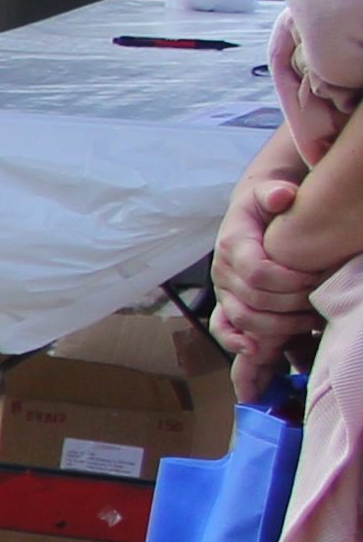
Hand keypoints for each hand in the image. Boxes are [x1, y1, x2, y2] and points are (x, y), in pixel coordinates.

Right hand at [218, 172, 322, 339]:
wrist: (249, 213)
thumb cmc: (265, 205)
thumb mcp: (269, 191)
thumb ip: (273, 192)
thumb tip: (281, 196)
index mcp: (232, 244)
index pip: (257, 273)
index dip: (289, 281)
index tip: (316, 277)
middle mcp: (222, 270)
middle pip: (254, 300)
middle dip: (291, 304)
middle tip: (319, 297)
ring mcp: (223, 290)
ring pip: (244, 319)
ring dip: (278, 326)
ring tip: (309, 320)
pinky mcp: (226, 303)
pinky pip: (223, 328)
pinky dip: (235, 342)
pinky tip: (256, 351)